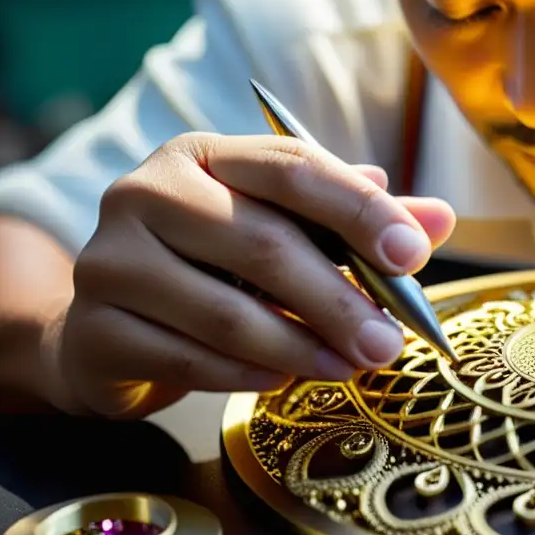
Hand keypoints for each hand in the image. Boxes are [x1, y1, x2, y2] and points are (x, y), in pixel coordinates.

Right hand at [54, 133, 455, 417]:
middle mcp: (147, 193)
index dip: (358, 209)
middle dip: (339, 300)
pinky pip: (190, 359)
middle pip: (262, 243)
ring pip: (227, 311)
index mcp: (204, 155)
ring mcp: (110, 260)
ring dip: (303, 348)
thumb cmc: (216, 268)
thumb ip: (357, 225)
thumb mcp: (287, 232)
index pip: (292, 167)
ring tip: (351, 368)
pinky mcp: (94, 328)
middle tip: (388, 343)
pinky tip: (287, 380)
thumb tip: (440, 218)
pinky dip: (250, 375)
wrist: (116, 326)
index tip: (411, 254)